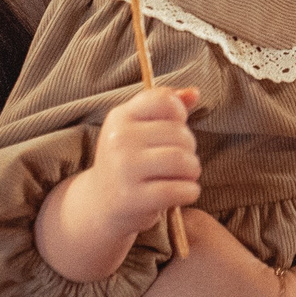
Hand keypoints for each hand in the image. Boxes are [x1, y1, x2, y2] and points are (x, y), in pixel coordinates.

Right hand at [86, 85, 202, 237]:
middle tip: (181, 160)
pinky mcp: (133, 197)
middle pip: (180, 134)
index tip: (175, 128)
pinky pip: (180, 189)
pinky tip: (183, 192)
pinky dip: (190, 192)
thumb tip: (195, 93)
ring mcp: (124, 168)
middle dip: (190, 148)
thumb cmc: (128, 161)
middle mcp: (119, 139)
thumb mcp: (138, 129)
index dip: (179, 113)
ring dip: (193, 170)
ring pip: (182, 160)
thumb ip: (166, 107)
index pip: (164, 100)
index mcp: (121, 117)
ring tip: (185, 175)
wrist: (100, 204)